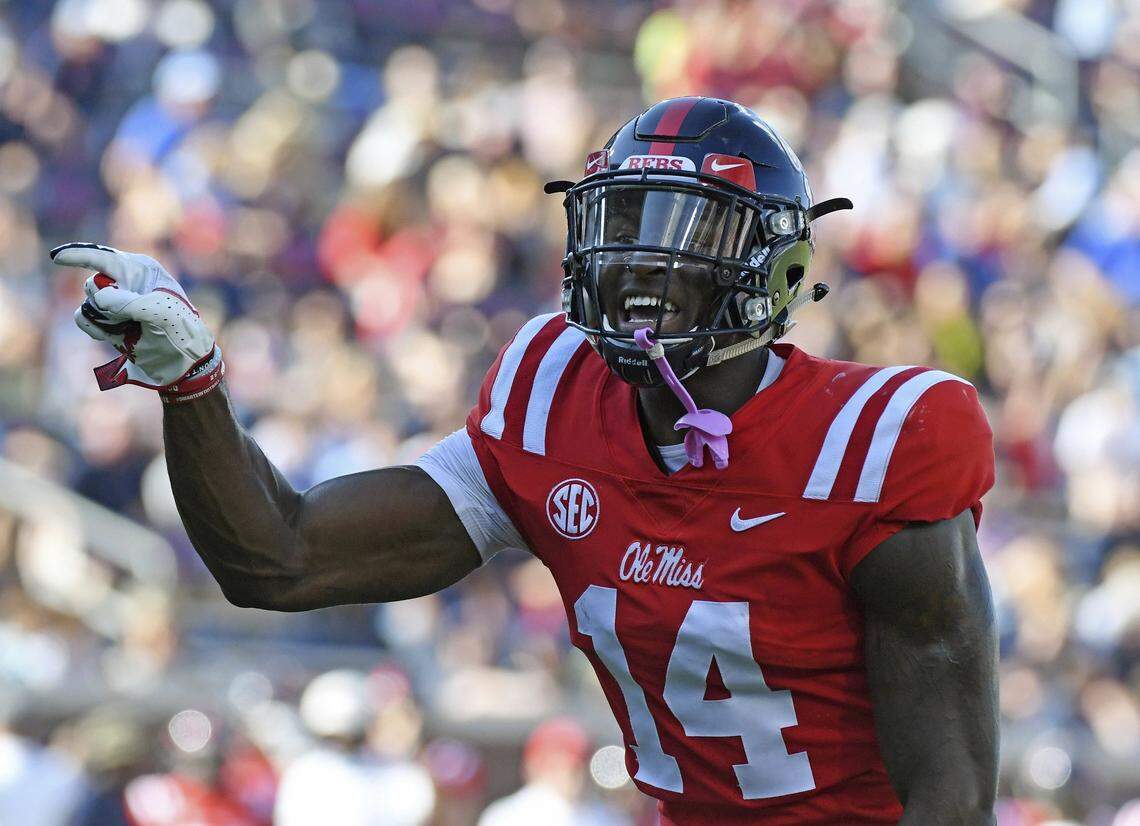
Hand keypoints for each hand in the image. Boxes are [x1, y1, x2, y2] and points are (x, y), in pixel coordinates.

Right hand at [51, 242, 224, 402]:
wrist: (184, 363)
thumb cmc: (180, 331)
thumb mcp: (162, 313)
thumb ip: (130, 303)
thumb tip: (100, 299)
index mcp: (141, 269)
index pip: (103, 257)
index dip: (78, 256)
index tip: (57, 258)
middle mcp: (126, 281)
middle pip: (92, 283)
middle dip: (105, 302)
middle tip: (131, 318)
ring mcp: (116, 302)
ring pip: (88, 303)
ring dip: (103, 318)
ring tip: (129, 329)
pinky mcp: (109, 321)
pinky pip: (83, 318)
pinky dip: (92, 327)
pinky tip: (113, 336)